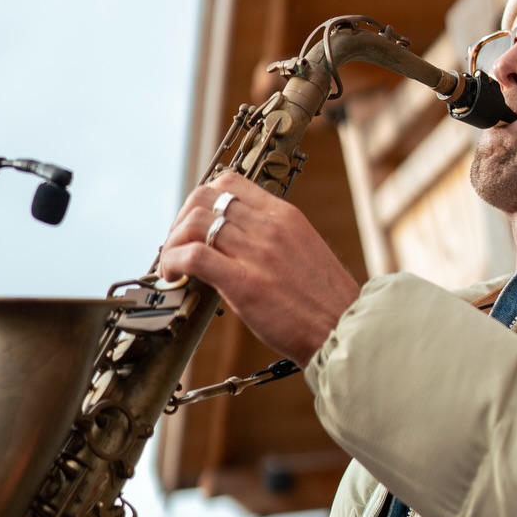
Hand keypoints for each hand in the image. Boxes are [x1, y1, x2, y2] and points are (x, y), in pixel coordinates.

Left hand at [160, 173, 359, 366]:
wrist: (344, 333)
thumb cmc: (327, 304)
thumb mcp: (304, 253)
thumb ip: (273, 241)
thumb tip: (239, 244)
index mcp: (286, 216)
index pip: (230, 183)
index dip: (202, 199)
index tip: (195, 222)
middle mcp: (270, 227)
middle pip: (204, 198)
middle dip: (181, 219)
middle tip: (178, 244)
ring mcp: (257, 253)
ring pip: (193, 224)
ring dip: (172, 243)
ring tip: (172, 264)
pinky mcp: (244, 283)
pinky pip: (194, 256)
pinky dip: (173, 261)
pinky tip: (173, 276)